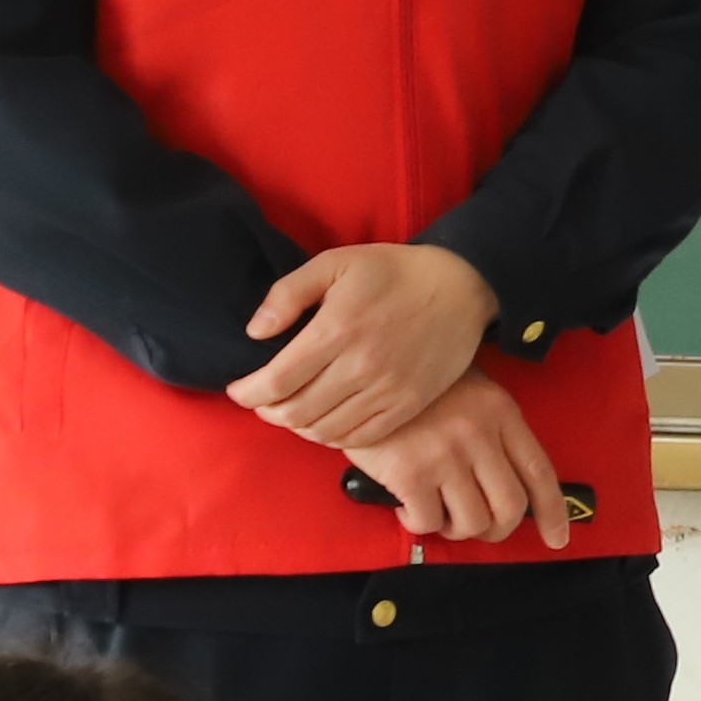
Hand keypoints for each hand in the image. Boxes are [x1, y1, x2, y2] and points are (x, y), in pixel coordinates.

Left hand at [230, 241, 500, 449]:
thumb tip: (255, 332)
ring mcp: (388, 390)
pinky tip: (324, 421)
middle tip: (261, 401)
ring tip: (290, 411)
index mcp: (337, 330)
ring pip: (324, 430)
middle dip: (267, 411)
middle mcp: (361, 366)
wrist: (462, 286)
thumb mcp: (335, 263)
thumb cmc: (393, 272)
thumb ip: (288, 294)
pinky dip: (332, 437)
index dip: (247, 393)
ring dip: (297, 426)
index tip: (238, 389)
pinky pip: (360, 438)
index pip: (276, 382)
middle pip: (295, 412)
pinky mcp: (408, 404)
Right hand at [349, 371, 569, 547]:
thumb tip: (512, 488)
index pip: (539, 472)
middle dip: (497, 530)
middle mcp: (479, 434)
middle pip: (510, 508)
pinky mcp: (410, 473)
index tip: (557, 539)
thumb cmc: (418, 390)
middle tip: (477, 528)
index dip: (553, 512)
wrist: (362, 374)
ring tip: (438, 513)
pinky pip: (428, 523)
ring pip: (472, 523)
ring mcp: (445, 454)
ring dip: (455, 529)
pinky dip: (419, 524)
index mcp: (501, 412)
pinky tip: (408, 507)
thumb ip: (495, 432)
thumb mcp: (470, 393)